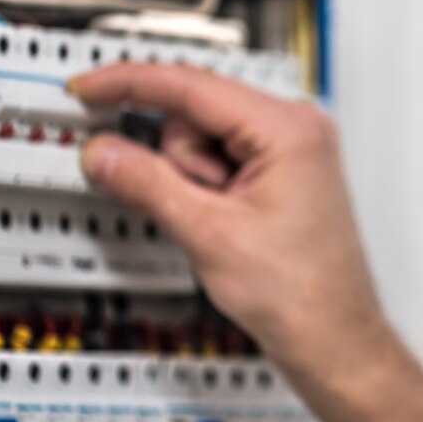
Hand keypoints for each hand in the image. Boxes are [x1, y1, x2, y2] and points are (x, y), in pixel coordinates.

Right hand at [68, 64, 389, 373]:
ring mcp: (293, 152)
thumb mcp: (208, 234)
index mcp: (289, 129)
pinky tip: (227, 226)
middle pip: (196, 115)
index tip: (88, 87)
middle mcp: (297, 129)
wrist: (334, 338)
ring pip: (205, 142)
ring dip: (195, 182)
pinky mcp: (284, 175)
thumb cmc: (301, 293)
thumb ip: (147, 184)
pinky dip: (209, 192)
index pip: (191, 85)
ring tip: (223, 226)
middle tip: (198, 209)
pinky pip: (223, 164)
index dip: (130, 84)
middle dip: (178, 161)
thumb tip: (103, 153)